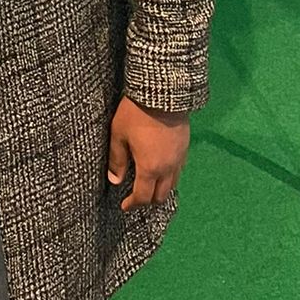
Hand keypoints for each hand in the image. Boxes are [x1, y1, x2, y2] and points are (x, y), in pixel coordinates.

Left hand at [107, 97, 189, 211]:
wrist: (163, 93)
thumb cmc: (136, 114)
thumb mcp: (119, 135)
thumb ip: (117, 160)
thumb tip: (114, 181)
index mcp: (150, 168)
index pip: (143, 196)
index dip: (132, 204)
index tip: (124, 206)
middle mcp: (168, 168)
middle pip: (160, 196)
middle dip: (147, 200)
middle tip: (136, 197)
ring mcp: (179, 159)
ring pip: (172, 185)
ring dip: (160, 189)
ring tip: (149, 185)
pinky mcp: (185, 148)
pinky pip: (178, 171)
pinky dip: (169, 176)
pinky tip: (161, 169)